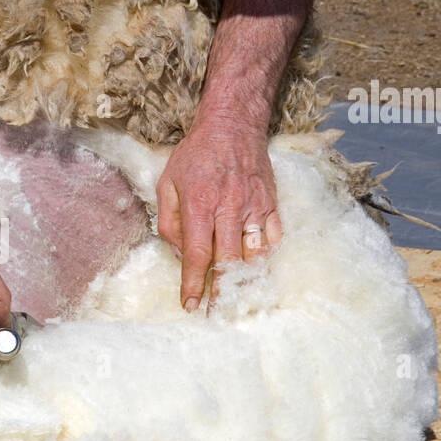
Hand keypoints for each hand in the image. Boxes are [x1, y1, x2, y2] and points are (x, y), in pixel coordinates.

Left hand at [155, 116, 281, 311]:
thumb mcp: (167, 182)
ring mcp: (254, 207)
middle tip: (215, 314)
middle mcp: (230, 209)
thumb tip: (180, 254)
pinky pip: (273, 240)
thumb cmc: (195, 156)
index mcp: (200, 205)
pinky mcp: (271, 204)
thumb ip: (169, 221)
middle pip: (229, 261)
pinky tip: (256, 270)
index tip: (190, 305)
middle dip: (221, 292)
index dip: (194, 284)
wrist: (232, 126)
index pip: (198, 255)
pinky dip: (265, 258)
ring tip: (237, 299)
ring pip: (255, 255)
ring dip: (246, 280)